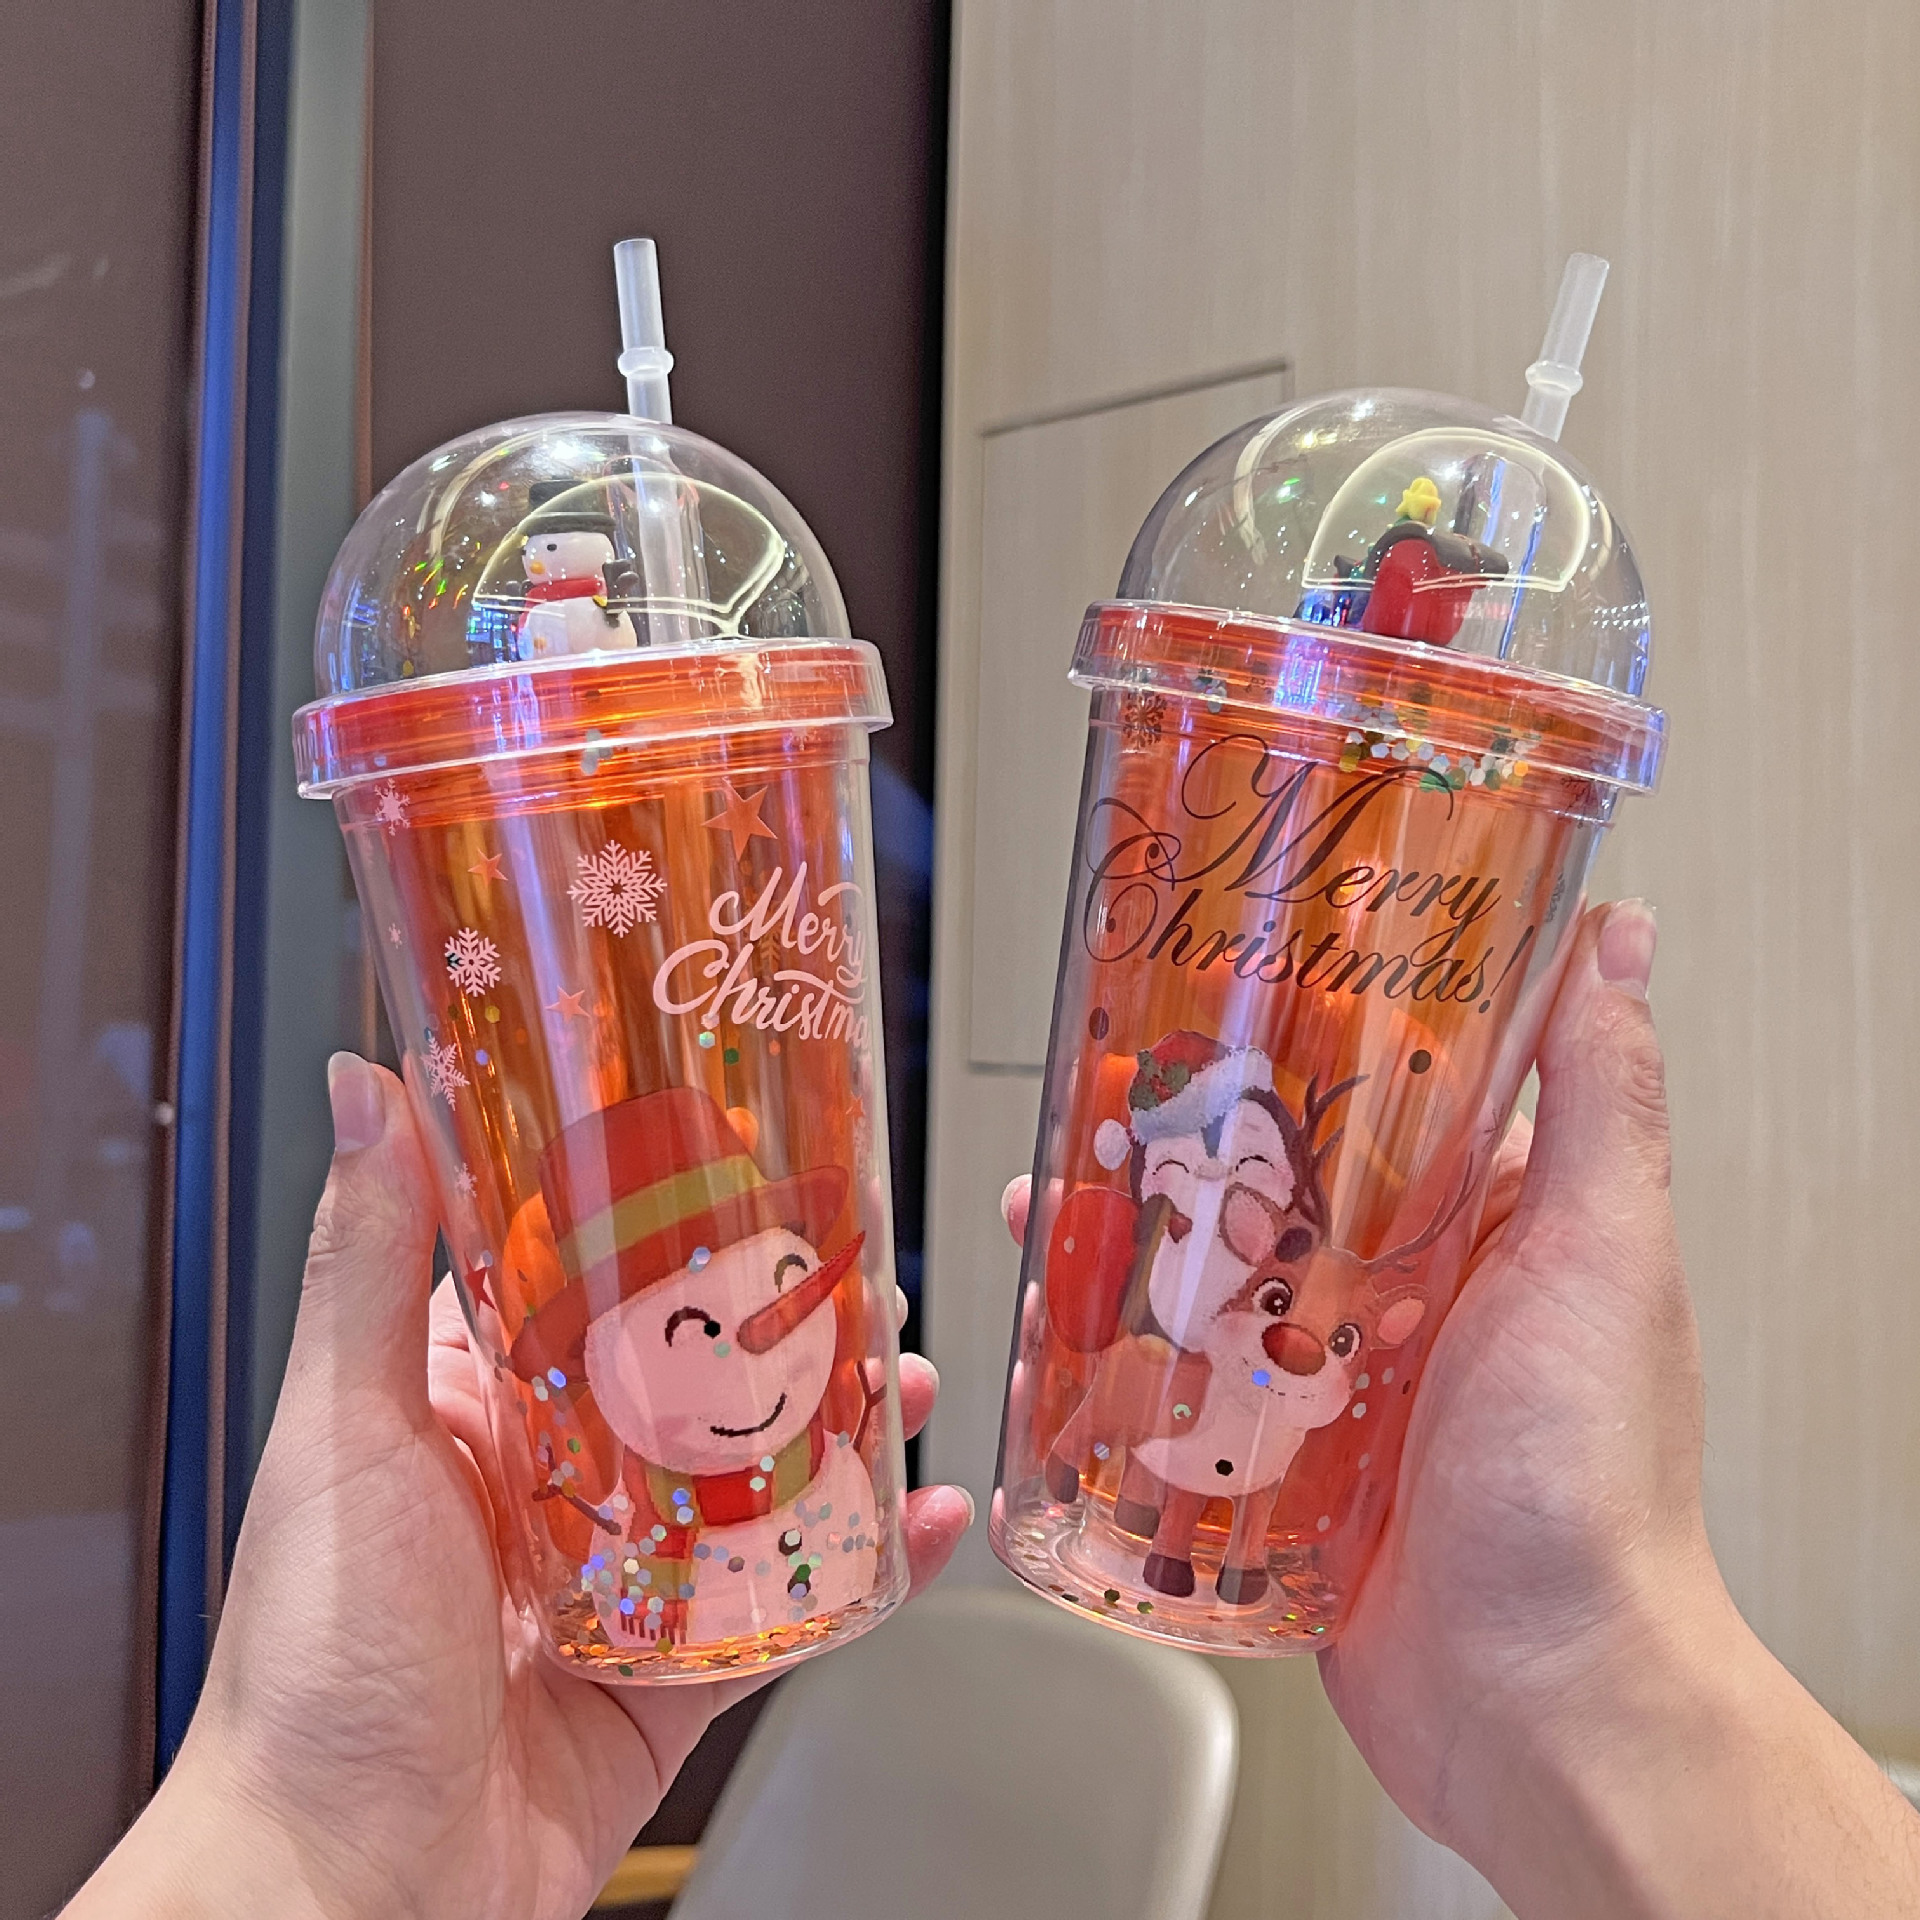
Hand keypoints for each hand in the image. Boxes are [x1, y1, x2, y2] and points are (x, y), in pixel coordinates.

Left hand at [70, 1058, 969, 1919]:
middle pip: (693, 1380)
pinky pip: (786, 1609)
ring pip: (754, 1484)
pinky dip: (864, 1570)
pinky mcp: (672, 1680)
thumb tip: (364, 1089)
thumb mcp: (345, 1431)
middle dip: (782, 1325)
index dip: (659, 1219)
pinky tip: (921, 1527)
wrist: (344, 1894)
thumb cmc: (317, 1666)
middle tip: (861, 1268)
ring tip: (907, 1375)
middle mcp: (549, 1489)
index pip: (576, 1281)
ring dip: (841, 1431)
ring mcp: (619, 1585)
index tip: (739, 1157)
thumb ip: (366, 1261)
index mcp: (470, 1412)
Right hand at [1005, 903, 1919, 1916]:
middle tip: (1087, 1121)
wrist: (1539, 1703)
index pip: (1375, 1105)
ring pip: (1206, 1292)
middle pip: (1264, 1193)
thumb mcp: (1601, 1258)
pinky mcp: (1280, 1472)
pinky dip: (1117, 1372)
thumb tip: (1620, 939)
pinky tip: (1051, 1351)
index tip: (1209, 998)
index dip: (1291, 1048)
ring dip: (1120, 1256)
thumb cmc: (1588, 1487)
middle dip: (1169, 1153)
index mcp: (1481, 1233)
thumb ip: (1603, 1102)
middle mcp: (1404, 1301)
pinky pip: (1184, 1402)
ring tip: (1040, 1223)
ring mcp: (1335, 1388)